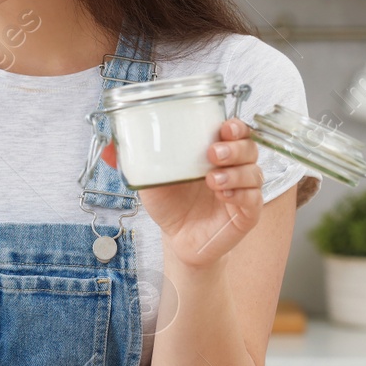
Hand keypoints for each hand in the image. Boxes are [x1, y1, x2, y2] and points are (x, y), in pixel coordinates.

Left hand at [104, 117, 263, 268]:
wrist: (176, 239)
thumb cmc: (170, 205)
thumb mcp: (152, 181)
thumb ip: (138, 163)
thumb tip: (111, 147)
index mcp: (215, 154)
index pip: (236, 132)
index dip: (235, 126)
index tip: (224, 126)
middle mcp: (234, 168)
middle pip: (249, 148)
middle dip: (235, 146)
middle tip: (212, 152)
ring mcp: (242, 191)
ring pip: (254, 172)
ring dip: (236, 171)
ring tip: (212, 178)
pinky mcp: (246, 215)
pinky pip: (254, 200)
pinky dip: (241, 194)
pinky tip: (224, 194)